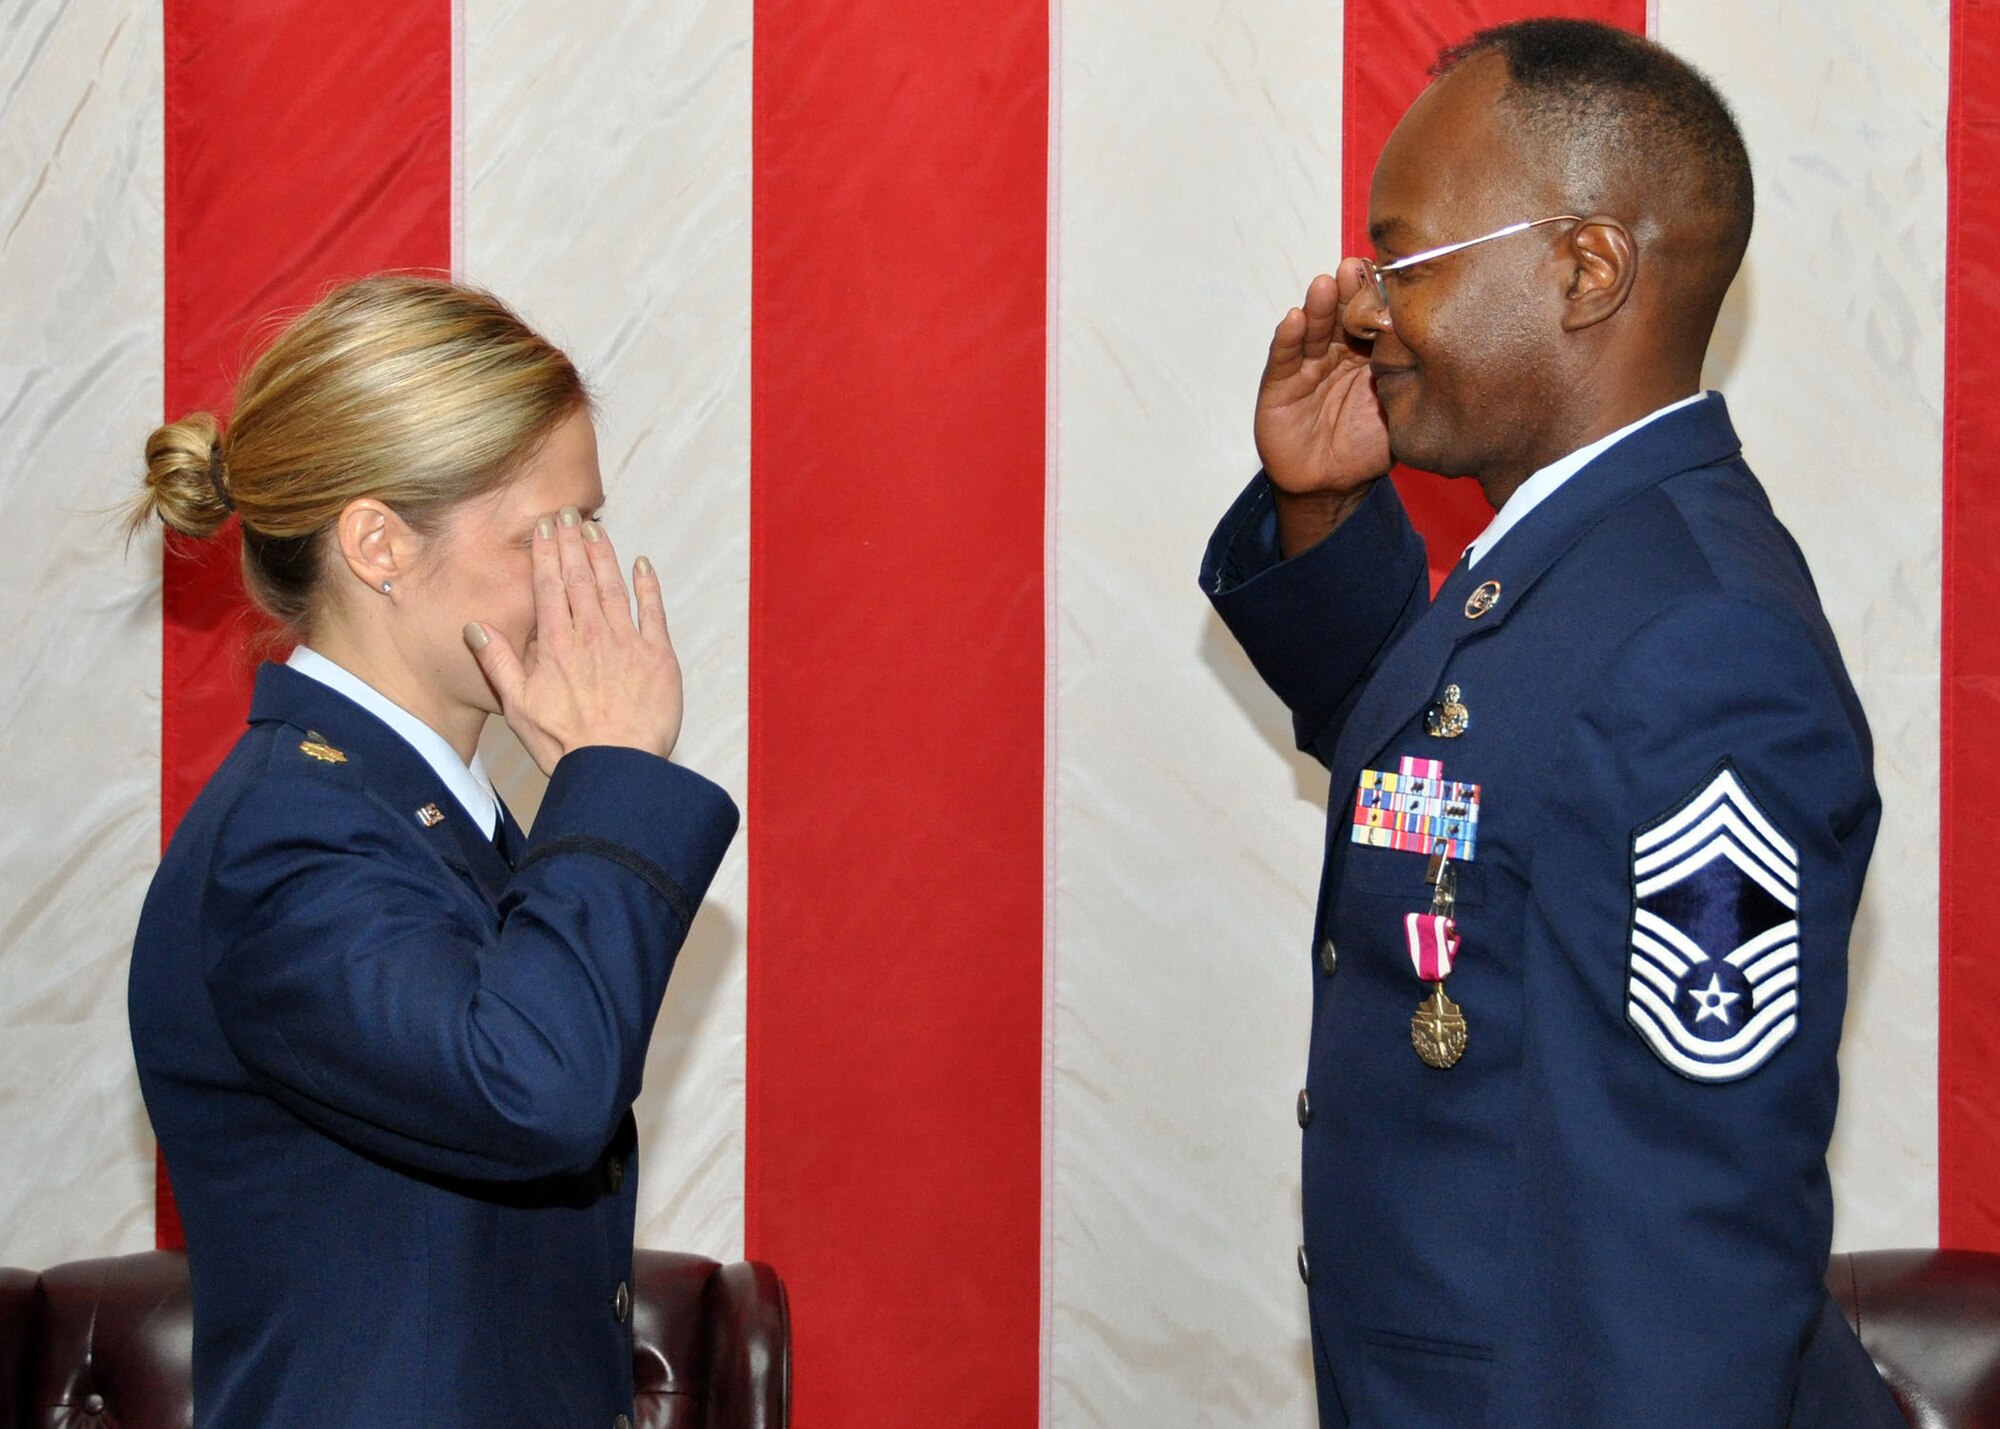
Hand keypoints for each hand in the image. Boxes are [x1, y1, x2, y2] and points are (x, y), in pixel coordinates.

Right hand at [463, 507, 684, 775]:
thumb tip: (475, 626)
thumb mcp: (517, 706)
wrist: (614, 768)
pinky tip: (642, 563)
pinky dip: (647, 584)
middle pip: (579, 578)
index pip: (549, 587)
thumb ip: (498, 662)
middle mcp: (590, 635)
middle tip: (568, 512)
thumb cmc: (564, 744)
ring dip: (604, 554)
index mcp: (555, 645)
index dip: (547, 553)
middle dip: (572, 541)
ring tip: (596, 527)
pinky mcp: (658, 656)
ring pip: (613, 587)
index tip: (545, 527)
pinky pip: (653, 611)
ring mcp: (626, 643)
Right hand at [1253, 263, 1391, 553]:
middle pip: (1340, 314)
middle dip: (1347, 290)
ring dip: (1318, 305)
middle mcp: (1335, 351)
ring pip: (1312, 329)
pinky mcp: (1278, 385)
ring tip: (1325, 284)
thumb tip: (1444, 346)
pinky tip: (1294, 318)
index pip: (1371, 317)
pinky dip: (1287, 337)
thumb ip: (1411, 380)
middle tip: (1356, 268)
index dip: (1377, 296)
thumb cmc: (1367, 446)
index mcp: (1367, 353)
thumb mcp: (1398, 410)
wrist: (1331, 486)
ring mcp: (1306, 365)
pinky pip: (1283, 357)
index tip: (1390, 272)